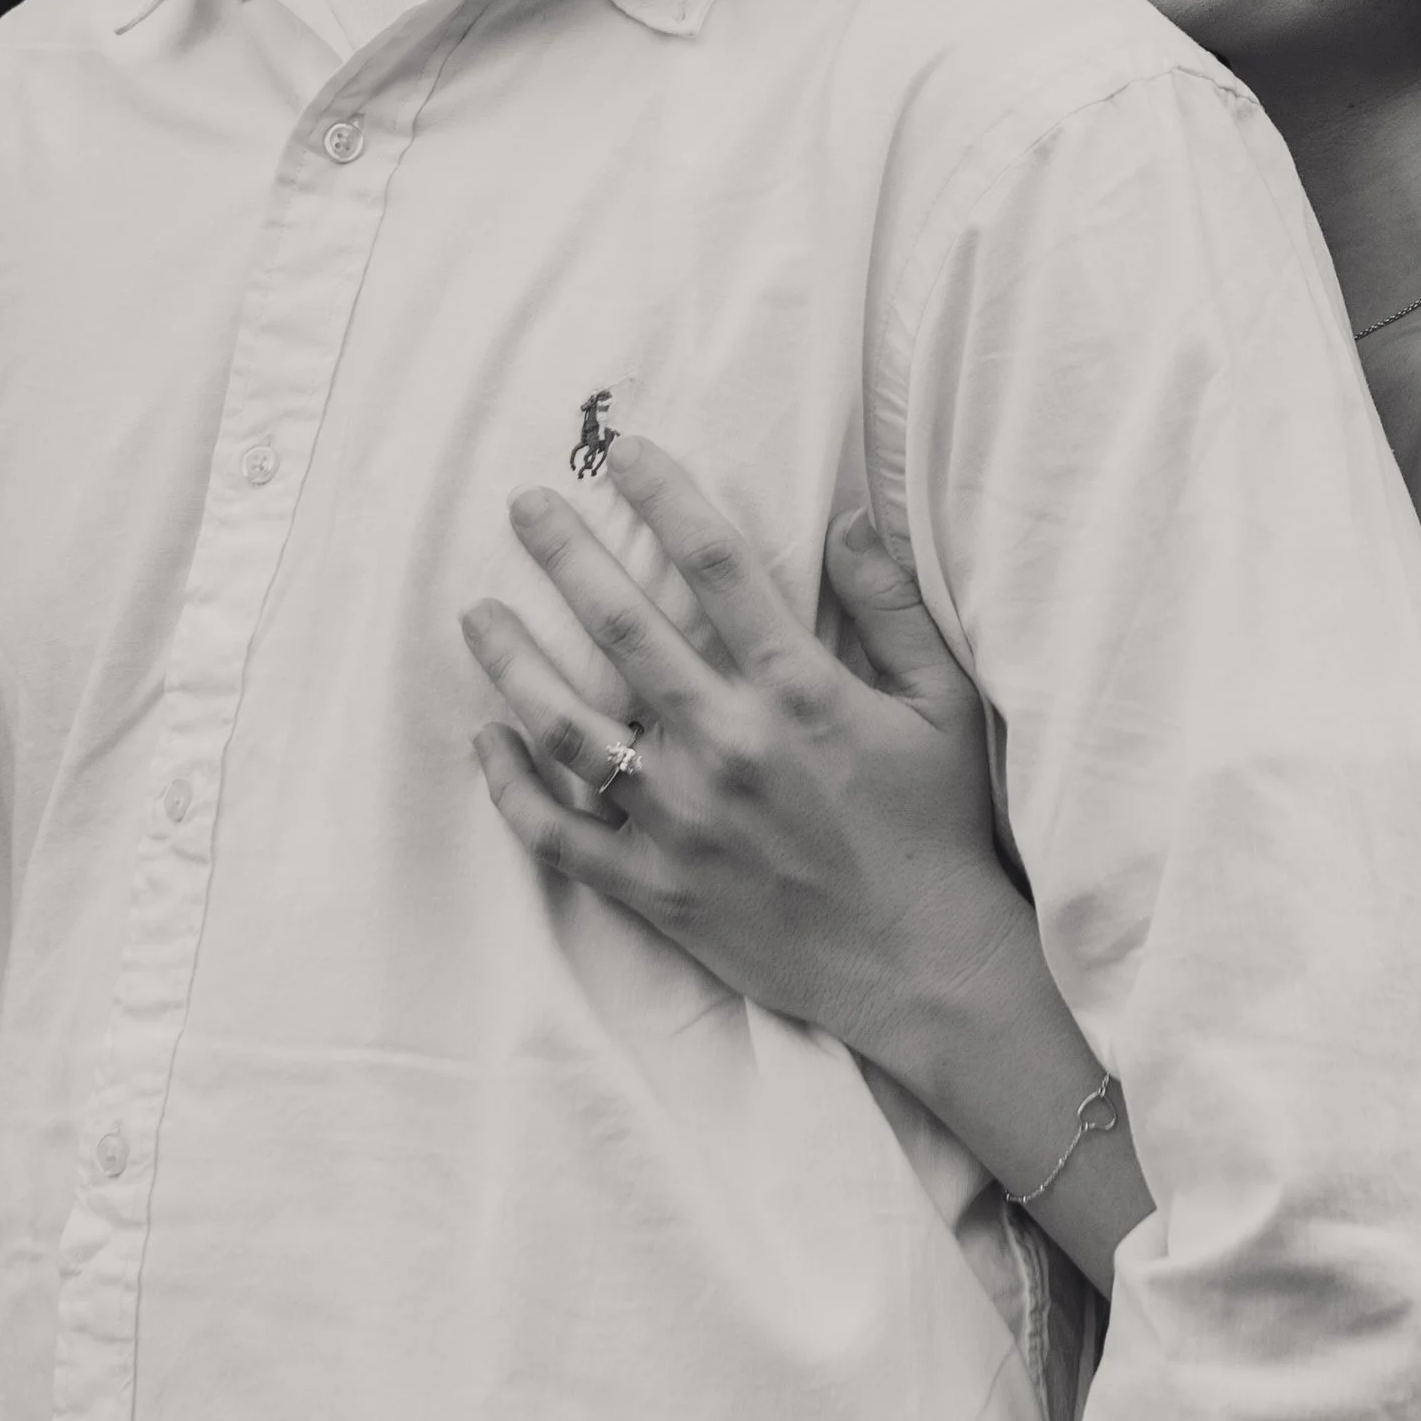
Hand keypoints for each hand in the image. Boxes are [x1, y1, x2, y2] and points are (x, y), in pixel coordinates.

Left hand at [464, 438, 1026, 1077]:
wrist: (926, 968)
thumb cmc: (939, 827)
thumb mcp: (943, 703)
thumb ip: (893, 606)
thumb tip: (847, 517)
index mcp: (799, 690)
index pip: (716, 563)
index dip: (666, 494)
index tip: (625, 453)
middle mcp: (730, 745)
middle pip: (624, 625)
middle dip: (566, 553)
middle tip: (526, 504)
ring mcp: (684, 822)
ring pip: (569, 728)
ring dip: (515, 662)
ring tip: (478, 614)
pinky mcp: (658, 890)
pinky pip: (561, 835)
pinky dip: (513, 788)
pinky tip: (486, 737)